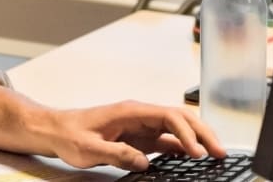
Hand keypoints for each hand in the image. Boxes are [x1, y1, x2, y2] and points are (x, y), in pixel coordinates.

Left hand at [0, 84, 225, 171]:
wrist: (53, 130)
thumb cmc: (68, 133)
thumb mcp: (89, 147)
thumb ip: (117, 154)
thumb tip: (144, 161)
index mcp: (129, 111)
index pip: (167, 116)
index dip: (185, 134)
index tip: (195, 152)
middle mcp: (138, 115)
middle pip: (179, 119)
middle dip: (202, 133)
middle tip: (219, 152)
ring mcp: (140, 125)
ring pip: (176, 129)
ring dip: (196, 141)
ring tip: (214, 156)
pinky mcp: (137, 137)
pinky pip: (165, 141)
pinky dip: (182, 149)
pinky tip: (192, 159)